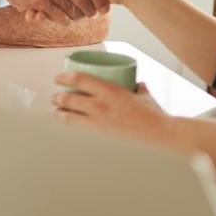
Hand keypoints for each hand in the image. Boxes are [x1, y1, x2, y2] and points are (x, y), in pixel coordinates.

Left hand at [51, 72, 171, 139]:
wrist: (159, 136)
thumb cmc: (154, 116)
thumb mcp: (144, 96)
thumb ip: (139, 89)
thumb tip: (138, 84)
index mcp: (110, 90)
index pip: (79, 79)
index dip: (64, 77)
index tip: (58, 77)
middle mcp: (100, 105)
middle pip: (69, 99)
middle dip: (58, 98)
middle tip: (55, 97)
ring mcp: (98, 123)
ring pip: (68, 117)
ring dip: (59, 114)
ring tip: (57, 112)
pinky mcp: (99, 138)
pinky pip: (77, 132)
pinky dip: (69, 129)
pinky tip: (67, 129)